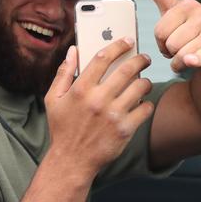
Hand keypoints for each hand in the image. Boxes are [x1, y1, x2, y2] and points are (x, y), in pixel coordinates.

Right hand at [43, 40, 153, 177]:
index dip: (118, 45)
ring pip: (140, 87)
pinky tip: (143, 103)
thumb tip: (73, 50)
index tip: (128, 41)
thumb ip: (63, 73)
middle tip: (144, 58)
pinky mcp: (125, 130)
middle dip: (140, 59)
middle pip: (126, 69)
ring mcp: (113, 115)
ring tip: (144, 82)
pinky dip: (147, 103)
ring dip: (145, 81)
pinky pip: (145, 108)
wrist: (72, 160)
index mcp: (80, 89)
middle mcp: (98, 100)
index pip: (102, 57)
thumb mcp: (54, 99)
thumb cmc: (62, 128)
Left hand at [140, 0, 200, 72]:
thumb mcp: (174, 9)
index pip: (160, 31)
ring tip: (188, 56)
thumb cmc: (193, 27)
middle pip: (170, 44)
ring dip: (179, 62)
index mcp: (186, 5)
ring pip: (181, 54)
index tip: (168, 39)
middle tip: (180, 49)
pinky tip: (191, 61)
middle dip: (171, 52)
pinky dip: (193, 61)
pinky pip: (199, 57)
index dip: (161, 41)